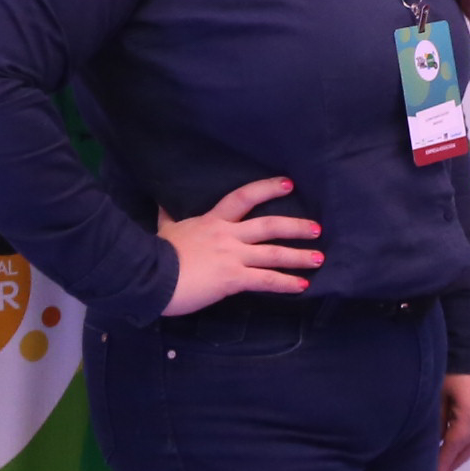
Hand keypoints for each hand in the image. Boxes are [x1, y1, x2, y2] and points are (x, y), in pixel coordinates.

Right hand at [156, 177, 321, 315]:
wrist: (150, 276)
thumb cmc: (157, 254)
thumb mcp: (165, 229)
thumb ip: (168, 217)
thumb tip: (160, 202)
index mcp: (213, 221)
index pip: (243, 198)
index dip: (267, 189)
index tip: (288, 184)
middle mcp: (228, 235)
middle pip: (269, 225)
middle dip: (295, 227)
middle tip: (317, 228)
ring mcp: (233, 256)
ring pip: (273, 253)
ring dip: (299, 256)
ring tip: (319, 258)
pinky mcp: (233, 278)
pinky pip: (266, 280)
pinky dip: (286, 283)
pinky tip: (302, 286)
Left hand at [438, 373, 469, 470]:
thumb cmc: (451, 368)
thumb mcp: (438, 394)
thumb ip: (436, 420)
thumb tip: (432, 441)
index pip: (455, 444)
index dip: (445, 460)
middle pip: (469, 446)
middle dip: (455, 461)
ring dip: (466, 454)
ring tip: (452, 464)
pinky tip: (465, 446)